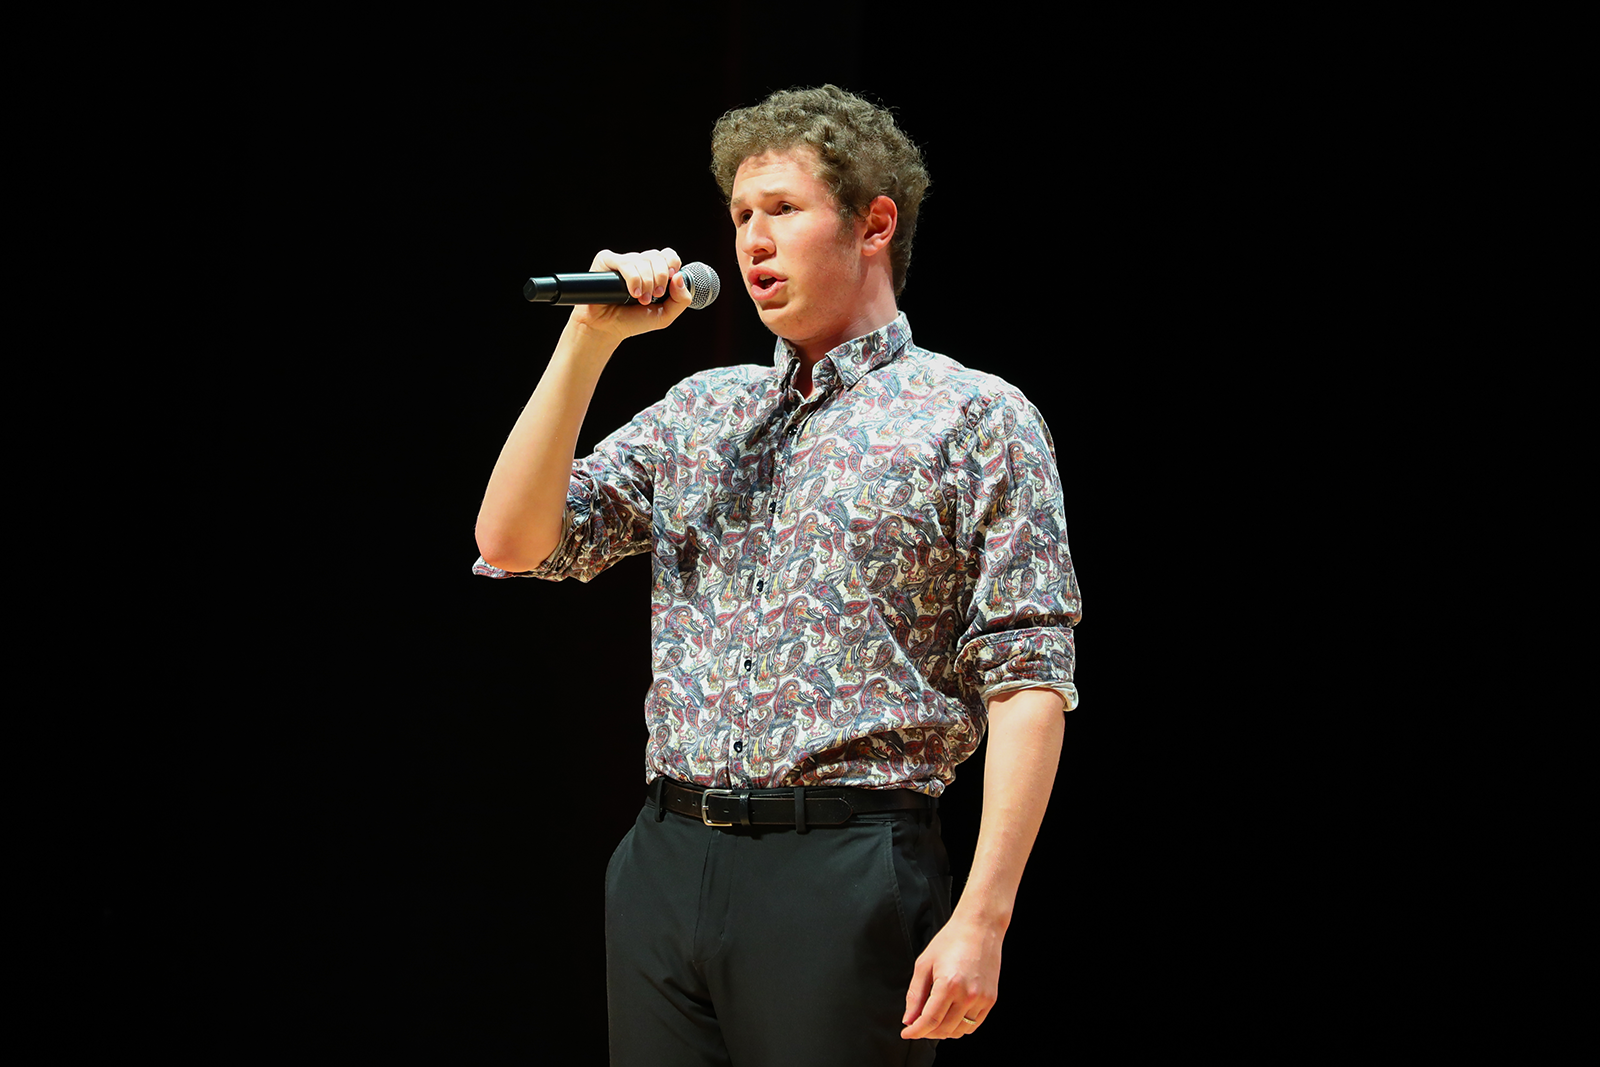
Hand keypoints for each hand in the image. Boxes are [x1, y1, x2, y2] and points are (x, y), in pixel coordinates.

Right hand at [569, 247, 693, 342]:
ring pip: (642, 260)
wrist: (607, 328)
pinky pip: (626, 263)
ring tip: (641, 299)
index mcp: (653, 272)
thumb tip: (679, 277)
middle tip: (655, 295)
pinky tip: (633, 292)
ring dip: (646, 282)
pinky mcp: (606, 261)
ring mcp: (623, 261)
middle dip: (660, 277)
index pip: (668, 255)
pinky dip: (633, 279)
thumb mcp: (664, 315)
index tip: (670, 281)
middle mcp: (639, 264)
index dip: (672, 264)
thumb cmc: (633, 320)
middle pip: (657, 256)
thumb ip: (680, 300)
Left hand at [900, 911, 1001, 1040]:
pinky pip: (974, 1025)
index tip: (906, 1033)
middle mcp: (967, 995)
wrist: (980, 927)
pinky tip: (950, 1018)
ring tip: (933, 1021)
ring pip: (959, 1031)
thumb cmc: (950, 941)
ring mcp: (981, 999)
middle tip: (916, 1025)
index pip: (929, 1021)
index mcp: (948, 985)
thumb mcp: (924, 964)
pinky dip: (960, 1027)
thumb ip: (915, 995)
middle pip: (943, 1029)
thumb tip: (909, 1020)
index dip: (915, 1031)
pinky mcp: (990, 1000)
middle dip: (926, 1032)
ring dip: (943, 1032)